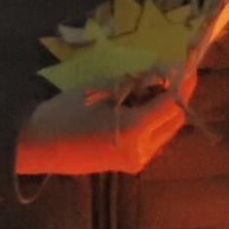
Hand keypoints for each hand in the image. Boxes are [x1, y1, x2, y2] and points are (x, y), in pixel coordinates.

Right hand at [15, 69, 199, 176]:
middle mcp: (142, 150)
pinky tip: (146, 104)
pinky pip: (153, 140)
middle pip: (175, 120)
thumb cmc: (65, 113)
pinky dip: (155, 121)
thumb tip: (160, 74)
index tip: (190, 64)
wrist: (38, 146)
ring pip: (166, 131)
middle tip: (180, 72)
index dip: (183, 83)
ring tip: (160, 85)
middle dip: (180, 95)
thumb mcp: (102, 90)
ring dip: (168, 109)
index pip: (172, 103)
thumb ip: (134, 84)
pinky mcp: (130, 165)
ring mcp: (137, 161)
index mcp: (135, 130)